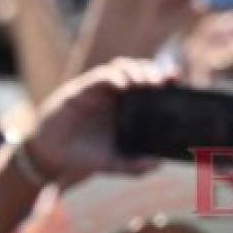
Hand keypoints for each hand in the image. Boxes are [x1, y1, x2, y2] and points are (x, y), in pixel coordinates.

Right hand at [24, 58, 169, 185]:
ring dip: (138, 70)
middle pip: (143, 71)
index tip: (180, 83)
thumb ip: (135, 166)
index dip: (167, 81)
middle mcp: (119, 94)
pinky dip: (115, 76)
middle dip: (156, 72)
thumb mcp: (113, 163)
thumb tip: (158, 163)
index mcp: (131, 107)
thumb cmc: (87, 154)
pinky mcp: (83, 88)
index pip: (154, 87)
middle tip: (165, 82)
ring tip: (148, 83)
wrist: (52, 155)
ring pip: (124, 67)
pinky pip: (101, 76)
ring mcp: (101, 89)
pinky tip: (124, 86)